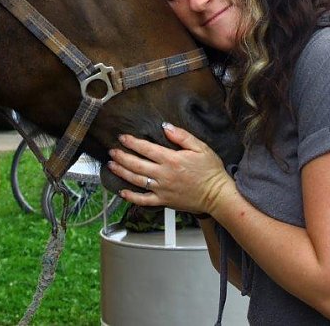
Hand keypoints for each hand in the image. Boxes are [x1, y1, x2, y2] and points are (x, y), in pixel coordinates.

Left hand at [108, 123, 235, 215]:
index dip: (132, 142)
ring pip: (136, 180)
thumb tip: (165, 127)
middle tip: (112, 151)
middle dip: (122, 156)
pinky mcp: (164, 201)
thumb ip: (182, 136)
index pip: (146, 149)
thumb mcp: (200, 147)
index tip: (123, 138)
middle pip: (136, 164)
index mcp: (171, 160)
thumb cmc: (211, 171)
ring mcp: (162, 189)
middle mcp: (163, 175)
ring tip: (112, 165)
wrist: (217, 195)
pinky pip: (144, 200)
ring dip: (122, 172)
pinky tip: (123, 192)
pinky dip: (131, 197)